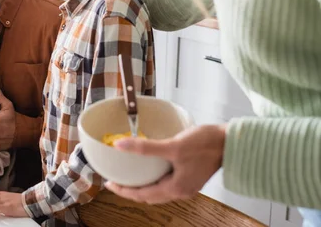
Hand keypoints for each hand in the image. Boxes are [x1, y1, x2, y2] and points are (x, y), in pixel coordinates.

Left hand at [105, 124, 226, 203]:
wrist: (231, 142)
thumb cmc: (205, 144)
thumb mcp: (172, 145)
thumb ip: (145, 147)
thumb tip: (119, 146)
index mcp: (176, 188)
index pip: (142, 195)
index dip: (124, 191)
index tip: (109, 183)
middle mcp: (181, 191)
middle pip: (150, 196)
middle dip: (132, 190)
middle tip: (116, 179)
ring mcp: (188, 185)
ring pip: (159, 190)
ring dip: (144, 185)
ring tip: (130, 174)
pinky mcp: (192, 176)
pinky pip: (168, 183)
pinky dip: (155, 178)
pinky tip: (150, 167)